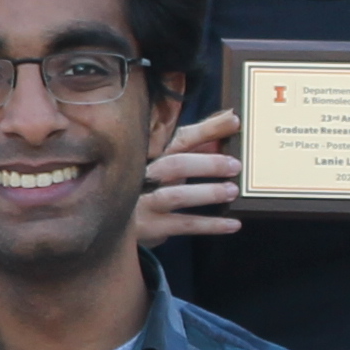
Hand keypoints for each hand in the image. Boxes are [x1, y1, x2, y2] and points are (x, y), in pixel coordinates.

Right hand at [136, 107, 243, 247]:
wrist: (114, 224)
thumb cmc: (149, 187)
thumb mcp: (168, 164)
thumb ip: (195, 147)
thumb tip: (227, 127)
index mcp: (150, 154)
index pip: (179, 138)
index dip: (206, 130)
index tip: (233, 121)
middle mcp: (142, 175)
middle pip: (174, 164)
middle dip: (207, 163)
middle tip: (235, 165)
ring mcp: (142, 203)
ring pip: (176, 196)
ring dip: (207, 193)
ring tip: (232, 191)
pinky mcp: (148, 228)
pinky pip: (183, 225)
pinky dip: (210, 225)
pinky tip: (233, 224)